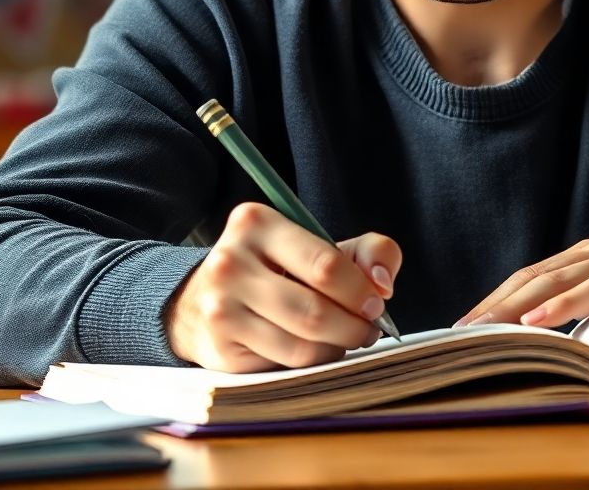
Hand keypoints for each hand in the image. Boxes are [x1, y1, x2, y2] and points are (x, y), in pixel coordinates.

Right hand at [165, 202, 400, 371]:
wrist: (204, 298)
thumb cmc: (278, 267)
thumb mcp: (320, 244)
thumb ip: (369, 250)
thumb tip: (383, 284)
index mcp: (256, 223)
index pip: (325, 265)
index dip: (361, 291)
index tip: (377, 303)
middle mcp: (230, 261)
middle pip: (315, 311)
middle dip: (354, 326)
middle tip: (368, 328)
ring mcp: (220, 308)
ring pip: (302, 345)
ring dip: (337, 348)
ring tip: (345, 338)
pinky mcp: (220, 349)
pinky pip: (284, 366)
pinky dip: (312, 362)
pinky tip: (316, 348)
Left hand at [454, 233, 588, 328]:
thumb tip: (547, 339)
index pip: (533, 275)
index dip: (497, 297)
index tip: (467, 323)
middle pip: (537, 274)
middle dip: (497, 303)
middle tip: (464, 329)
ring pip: (561, 278)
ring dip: (520, 304)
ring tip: (489, 327)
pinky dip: (566, 303)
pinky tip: (540, 318)